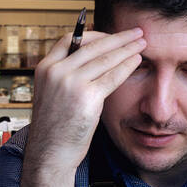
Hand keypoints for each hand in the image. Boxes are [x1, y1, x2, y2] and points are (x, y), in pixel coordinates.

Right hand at [20, 27, 145, 186]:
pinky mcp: (87, 97)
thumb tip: (93, 61)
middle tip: (135, 32)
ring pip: (105, 58)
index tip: (110, 35)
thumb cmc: (54, 128)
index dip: (93, 34)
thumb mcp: (52, 94)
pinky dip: (127, 65)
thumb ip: (66, 76)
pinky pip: (112, 76)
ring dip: (127, 48)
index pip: (70, 39)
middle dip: (118, 37)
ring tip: (141, 43)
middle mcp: (56, 71)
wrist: (50, 154)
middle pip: (92, 45)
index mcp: (44, 68)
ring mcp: (71, 83)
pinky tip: (137, 60)